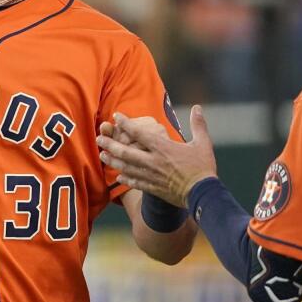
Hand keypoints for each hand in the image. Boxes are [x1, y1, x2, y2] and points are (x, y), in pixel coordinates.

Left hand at [96, 105, 216, 206]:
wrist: (202, 194)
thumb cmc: (203, 167)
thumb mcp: (202, 143)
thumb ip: (198, 124)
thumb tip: (197, 107)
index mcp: (163, 147)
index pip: (139, 133)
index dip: (126, 123)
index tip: (116, 116)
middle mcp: (153, 161)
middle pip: (125, 151)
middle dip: (110, 144)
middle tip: (99, 138)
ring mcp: (151, 176)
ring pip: (126, 167)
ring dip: (112, 161)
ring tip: (102, 155)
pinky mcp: (153, 188)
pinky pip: (134, 183)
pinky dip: (125, 179)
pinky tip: (118, 176)